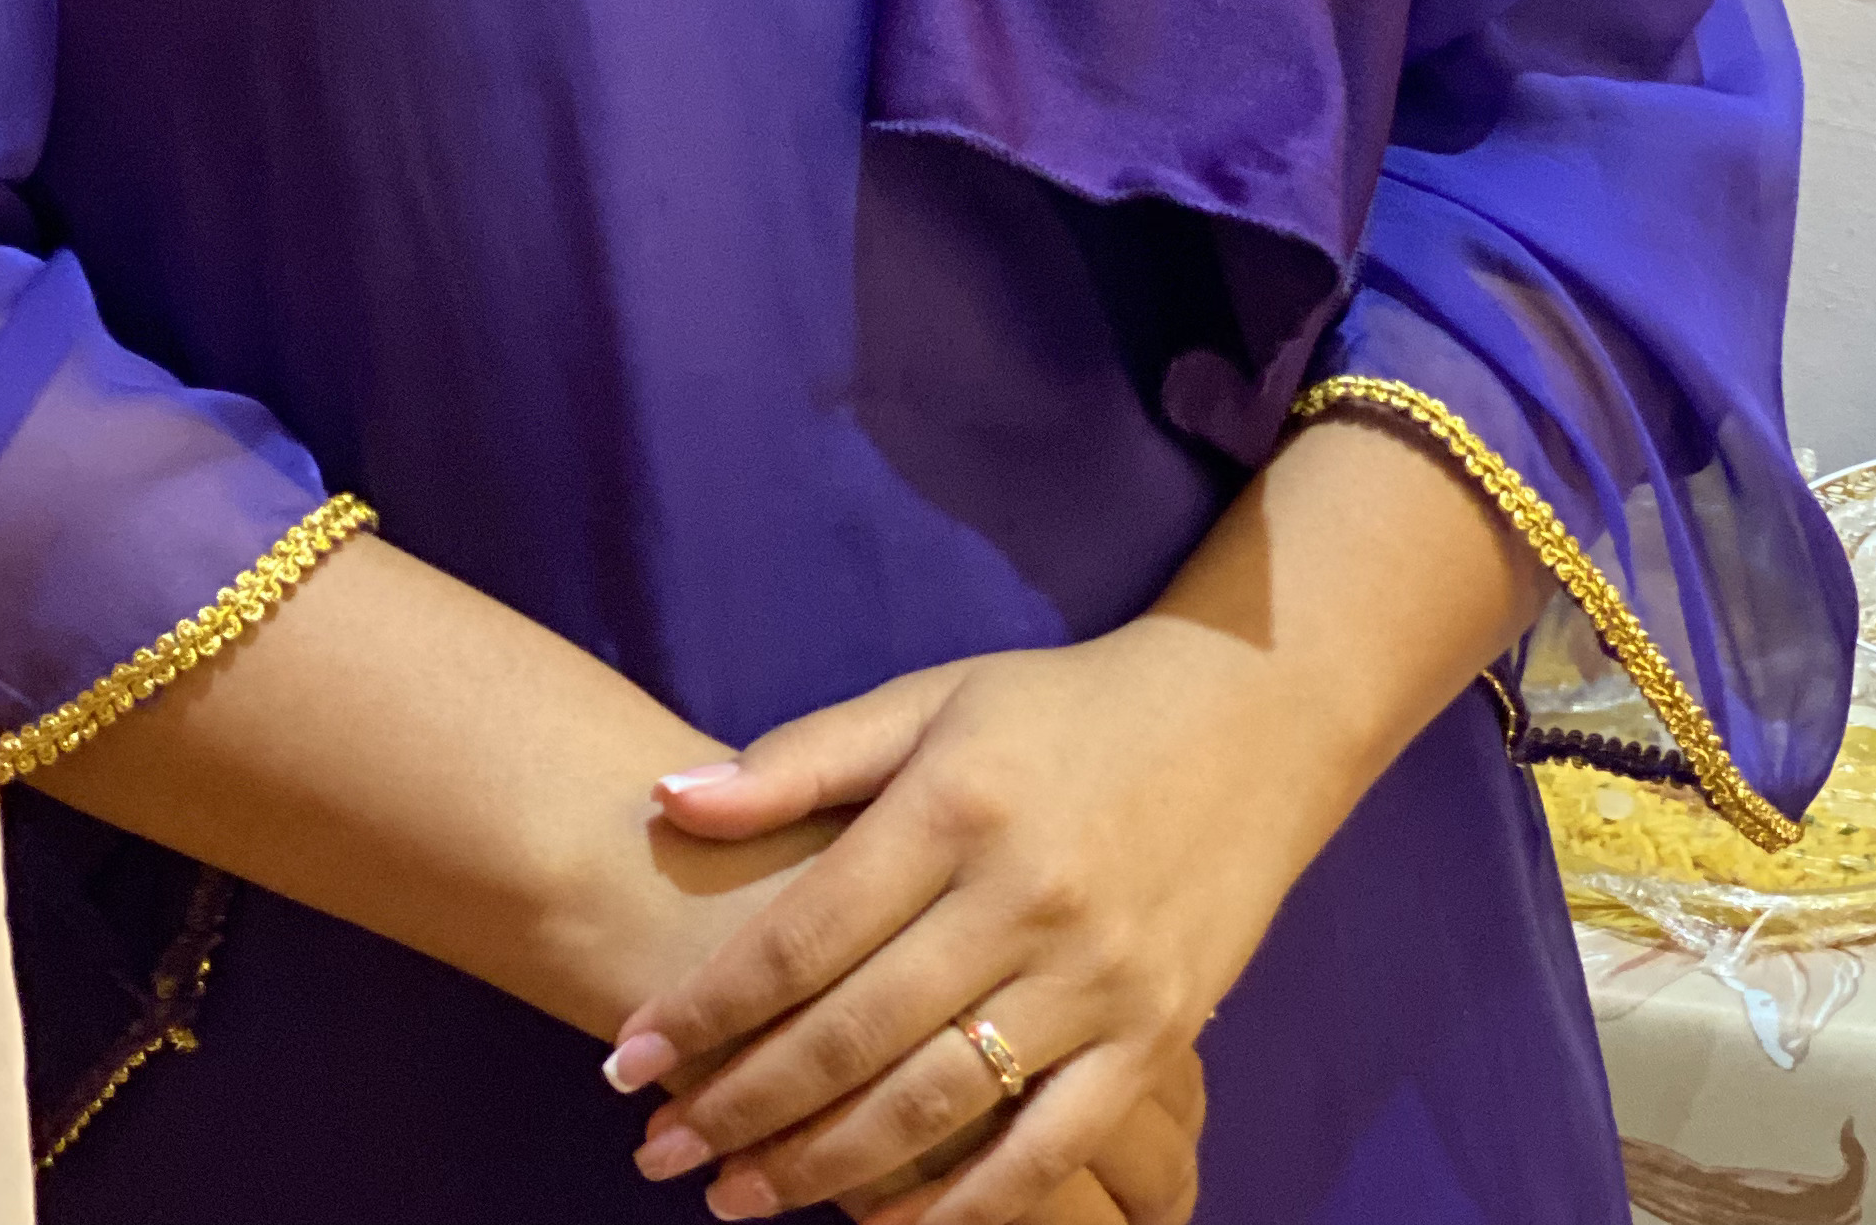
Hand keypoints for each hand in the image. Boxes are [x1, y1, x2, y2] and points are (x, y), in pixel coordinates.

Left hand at [607, 633, 1334, 1222]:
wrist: (1250, 718)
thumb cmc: (1065, 709)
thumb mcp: (934, 701)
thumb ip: (804, 759)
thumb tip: (671, 799)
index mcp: (957, 805)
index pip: (803, 930)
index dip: (707, 1005)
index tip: (625, 1057)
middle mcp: (1023, 895)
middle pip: (855, 1031)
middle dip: (740, 1106)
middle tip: (656, 1152)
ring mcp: (1096, 974)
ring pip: (937, 1105)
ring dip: (823, 1170)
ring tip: (736, 1200)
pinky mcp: (1155, 1033)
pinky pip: (1048, 1146)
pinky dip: (965, 1206)